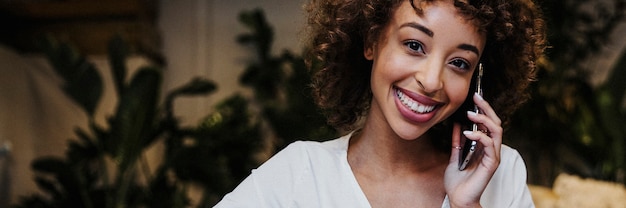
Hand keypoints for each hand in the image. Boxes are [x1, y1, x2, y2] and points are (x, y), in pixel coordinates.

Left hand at [444, 93, 502, 207]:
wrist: (458, 199)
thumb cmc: (458, 181)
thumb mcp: (455, 156)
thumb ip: (457, 141)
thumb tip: (457, 124)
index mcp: (484, 146)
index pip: (488, 123)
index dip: (484, 109)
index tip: (474, 97)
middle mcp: (491, 149)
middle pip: (496, 123)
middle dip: (487, 108)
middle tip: (476, 97)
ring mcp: (493, 156)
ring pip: (496, 131)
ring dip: (484, 120)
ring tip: (471, 113)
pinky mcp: (491, 164)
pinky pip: (490, 145)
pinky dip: (479, 136)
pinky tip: (467, 132)